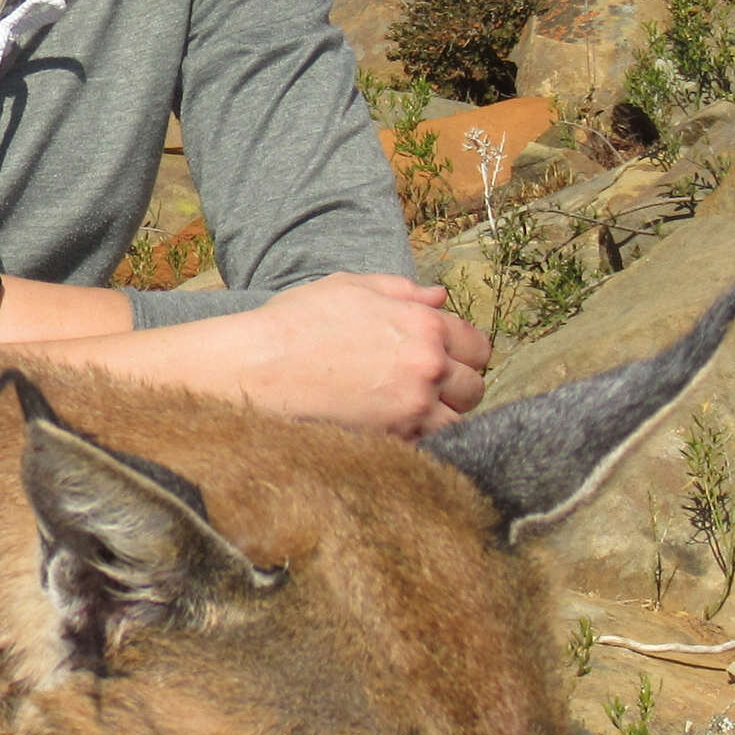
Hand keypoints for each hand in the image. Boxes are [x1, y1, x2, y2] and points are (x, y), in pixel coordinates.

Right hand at [211, 272, 489, 437]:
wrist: (258, 366)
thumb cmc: (296, 322)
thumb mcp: (349, 287)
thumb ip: (401, 290)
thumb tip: (439, 297)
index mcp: (423, 324)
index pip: (476, 345)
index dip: (464, 352)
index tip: (446, 358)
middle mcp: (427, 366)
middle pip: (474, 387)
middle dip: (457, 386)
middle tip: (427, 386)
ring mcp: (413, 408)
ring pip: (459, 421)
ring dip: (443, 416)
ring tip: (413, 411)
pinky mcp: (394, 440)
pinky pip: (430, 446)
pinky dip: (422, 440)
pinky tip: (398, 428)